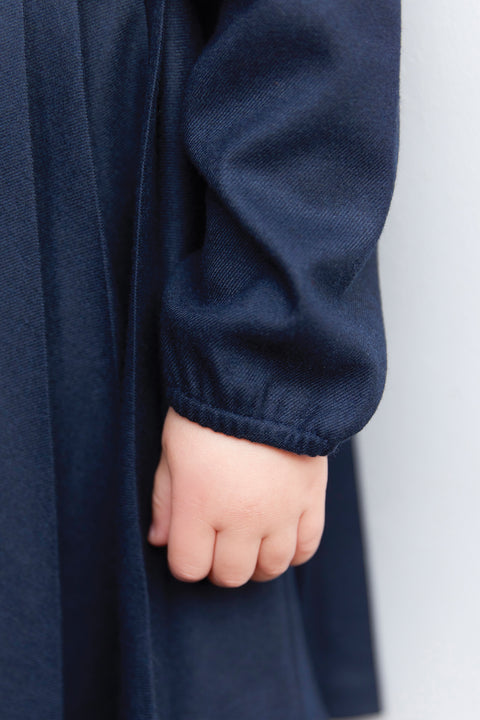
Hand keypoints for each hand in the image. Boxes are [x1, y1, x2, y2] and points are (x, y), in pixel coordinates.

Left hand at [148, 406, 327, 587]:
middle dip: (219, 563)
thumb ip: (165, 498)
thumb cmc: (210, 408)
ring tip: (250, 538)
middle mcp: (242, 518)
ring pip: (271, 568)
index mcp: (199, 505)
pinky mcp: (311, 499)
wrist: (265, 376)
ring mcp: (281, 512)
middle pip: (230, 575)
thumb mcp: (172, 448)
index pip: (189, 567)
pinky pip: (307, 548)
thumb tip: (160, 539)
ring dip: (256, 561)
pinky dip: (293, 551)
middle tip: (218, 538)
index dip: (185, 558)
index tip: (188, 540)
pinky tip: (280, 535)